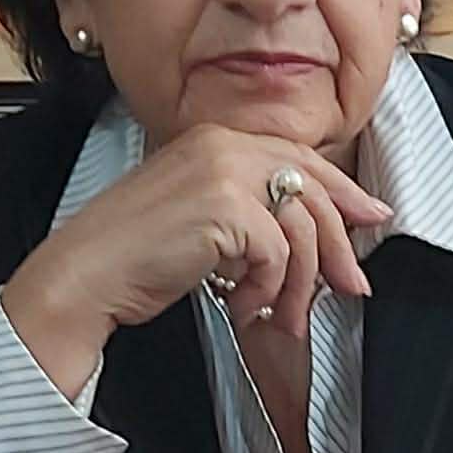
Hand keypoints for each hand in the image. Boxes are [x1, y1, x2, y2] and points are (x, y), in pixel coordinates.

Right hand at [6, 124, 388, 350]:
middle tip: (347, 286)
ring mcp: (224, 172)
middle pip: (314, 191)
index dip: (342, 191)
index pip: (300, 159)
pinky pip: (278, 256)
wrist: (84, 273)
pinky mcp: (225, 207)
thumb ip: (250, 208)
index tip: (369, 215)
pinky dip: (265, 292)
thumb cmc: (133, 252)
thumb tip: (313, 233)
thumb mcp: (199, 215)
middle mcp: (224, 145)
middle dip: (338, 248)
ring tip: (276, 313)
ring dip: (298, 284)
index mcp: (216, 139)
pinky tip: (239, 304)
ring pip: (303, 228)